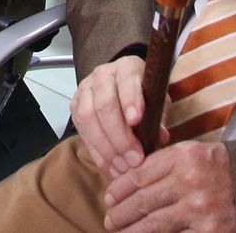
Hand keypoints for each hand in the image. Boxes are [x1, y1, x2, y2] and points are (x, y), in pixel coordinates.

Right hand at [70, 55, 148, 179]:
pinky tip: (112, 167)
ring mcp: (85, 91)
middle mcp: (102, 75)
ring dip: (106, 148)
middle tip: (135, 159)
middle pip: (104, 105)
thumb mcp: (157, 100)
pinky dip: (98, 154)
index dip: (130, 101)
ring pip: (88, 119)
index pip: (127, 81)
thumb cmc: (142, 94)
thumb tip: (160, 137)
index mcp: (126, 68)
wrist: (120, 85)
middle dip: (120, 136)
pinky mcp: (75, 107)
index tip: (136, 121)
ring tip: (123, 166)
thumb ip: (158, 116)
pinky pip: (82, 132)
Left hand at [103, 141, 235, 232]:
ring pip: (153, 225)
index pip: (138, 176)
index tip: (109, 199)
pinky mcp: (210, 232)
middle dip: (120, 215)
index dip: (118, 190)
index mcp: (183, 157)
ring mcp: (200, 209)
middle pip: (142, 202)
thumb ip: (160, 165)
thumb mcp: (190, 154)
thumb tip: (125, 184)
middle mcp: (191, 181)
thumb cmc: (216, 169)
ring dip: (131, 232)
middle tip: (109, 221)